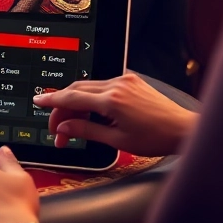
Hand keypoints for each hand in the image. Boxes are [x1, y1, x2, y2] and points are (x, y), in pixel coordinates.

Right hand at [36, 73, 198, 155]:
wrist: (184, 129)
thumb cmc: (156, 138)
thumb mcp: (118, 141)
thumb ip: (86, 131)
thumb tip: (64, 128)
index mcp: (112, 100)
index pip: (72, 98)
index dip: (52, 101)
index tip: (38, 101)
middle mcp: (117, 85)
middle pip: (76, 91)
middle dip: (61, 108)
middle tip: (55, 127)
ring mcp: (125, 81)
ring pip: (88, 87)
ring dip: (76, 104)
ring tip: (73, 125)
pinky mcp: (131, 81)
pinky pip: (102, 86)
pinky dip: (91, 98)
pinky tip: (91, 113)